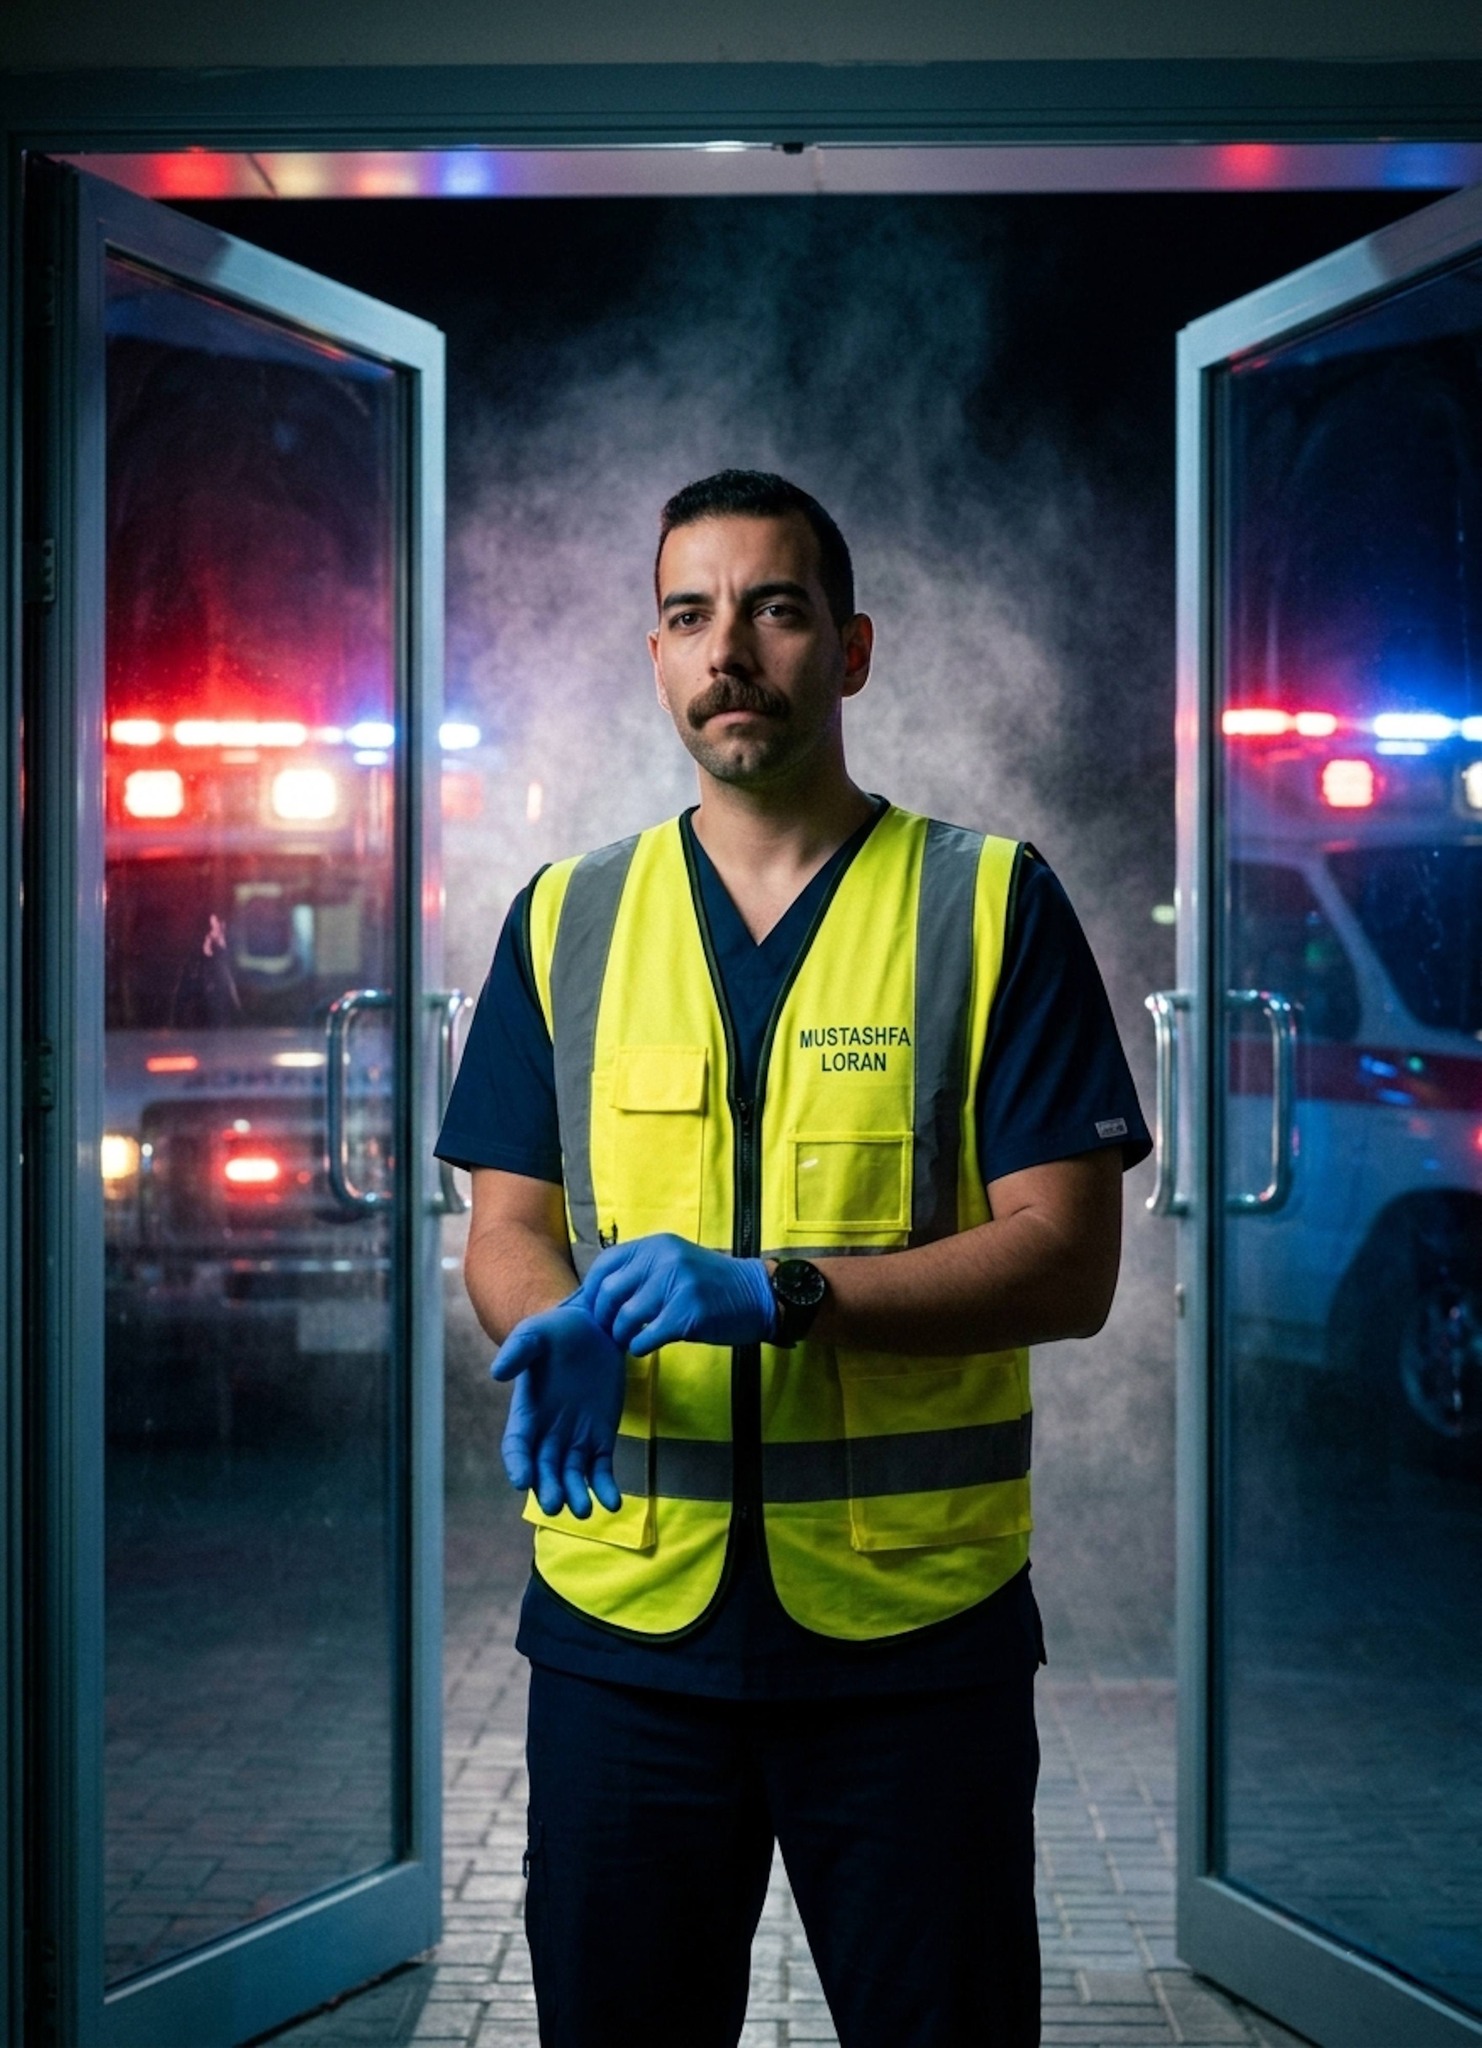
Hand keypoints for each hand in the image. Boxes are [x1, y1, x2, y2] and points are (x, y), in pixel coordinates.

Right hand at [491, 1303, 624, 1518]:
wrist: (596, 1327)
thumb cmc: (558, 1330)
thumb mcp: (535, 1332)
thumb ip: (518, 1350)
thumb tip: (497, 1373)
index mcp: (527, 1413)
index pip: (517, 1445)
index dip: (517, 1464)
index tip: (522, 1482)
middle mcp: (547, 1433)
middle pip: (544, 1468)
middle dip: (548, 1487)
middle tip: (555, 1504)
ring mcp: (575, 1439)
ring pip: (571, 1476)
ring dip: (576, 1495)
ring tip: (583, 1511)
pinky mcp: (601, 1439)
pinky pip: (600, 1470)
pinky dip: (605, 1488)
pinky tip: (613, 1503)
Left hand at [576, 1233, 775, 1354]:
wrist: (756, 1295)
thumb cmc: (712, 1284)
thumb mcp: (676, 1262)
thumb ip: (643, 1270)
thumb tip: (598, 1295)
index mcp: (657, 1245)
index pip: (605, 1263)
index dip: (592, 1290)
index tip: (595, 1308)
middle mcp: (663, 1259)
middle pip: (609, 1292)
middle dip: (603, 1317)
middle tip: (611, 1330)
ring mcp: (675, 1285)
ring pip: (624, 1317)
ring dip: (620, 1335)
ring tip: (628, 1340)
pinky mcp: (686, 1314)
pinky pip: (644, 1337)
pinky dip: (638, 1347)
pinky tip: (645, 1347)